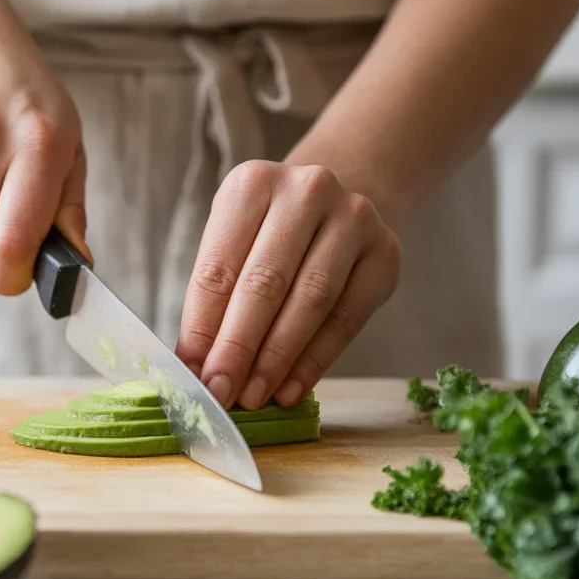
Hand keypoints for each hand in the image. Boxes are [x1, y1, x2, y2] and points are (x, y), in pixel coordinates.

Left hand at [176, 160, 401, 409]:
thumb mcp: (232, 245)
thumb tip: (196, 366)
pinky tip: (291, 388)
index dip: (203, 327)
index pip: (219, 267)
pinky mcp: (385, 253)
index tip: (193, 374)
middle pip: (266, 283)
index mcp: (252, 183)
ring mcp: (353, 218)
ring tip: (254, 396)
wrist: (335, 206)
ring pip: (311, 302)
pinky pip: (347, 317)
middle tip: (221, 393)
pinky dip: (315, 360)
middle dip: (238, 347)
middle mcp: (306, 191)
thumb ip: (214, 299)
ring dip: (277, 359)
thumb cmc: (268, 233)